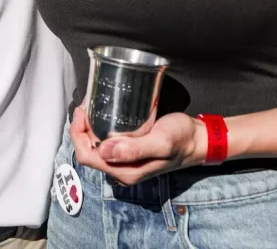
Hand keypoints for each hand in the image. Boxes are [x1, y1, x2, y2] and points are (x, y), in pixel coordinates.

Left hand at [69, 106, 203, 186]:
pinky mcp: (129, 153)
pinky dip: (99, 128)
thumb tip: (103, 150)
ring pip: (95, 147)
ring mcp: (125, 162)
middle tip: (86, 105)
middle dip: (80, 129)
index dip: (78, 134)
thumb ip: (134, 149)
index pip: (87, 156)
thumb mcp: (161, 141)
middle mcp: (121, 170)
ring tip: (91, 106)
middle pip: (88, 152)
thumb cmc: (182, 139)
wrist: (198, 140)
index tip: (82, 111)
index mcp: (125, 171)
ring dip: (88, 128)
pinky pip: (106, 143)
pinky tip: (103, 114)